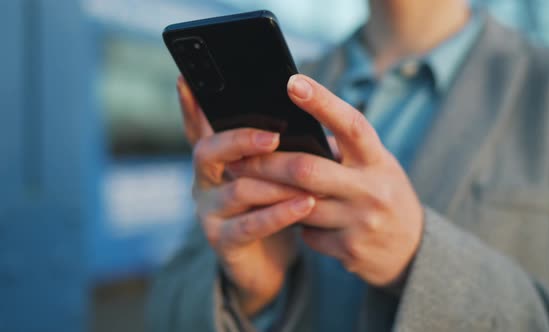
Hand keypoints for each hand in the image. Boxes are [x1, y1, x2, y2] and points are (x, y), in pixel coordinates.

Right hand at [177, 76, 315, 314]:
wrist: (267, 264)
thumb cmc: (271, 209)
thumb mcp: (270, 176)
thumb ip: (272, 151)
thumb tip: (299, 118)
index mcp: (215, 162)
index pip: (198, 128)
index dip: (189, 106)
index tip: (185, 79)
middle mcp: (204, 183)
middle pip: (208, 152)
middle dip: (240, 140)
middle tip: (272, 137)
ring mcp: (209, 213)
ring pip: (237, 189)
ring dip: (275, 183)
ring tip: (308, 180)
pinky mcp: (222, 241)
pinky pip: (251, 224)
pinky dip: (281, 213)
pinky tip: (306, 204)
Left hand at [227, 74, 423, 286]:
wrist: (410, 248)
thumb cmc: (380, 193)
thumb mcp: (374, 166)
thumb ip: (340, 150)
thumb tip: (287, 131)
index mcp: (378, 159)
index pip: (351, 125)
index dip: (322, 102)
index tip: (292, 82)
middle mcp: (372, 189)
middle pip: (307, 170)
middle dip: (266, 163)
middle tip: (237, 158)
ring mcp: (361, 222)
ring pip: (298, 205)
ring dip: (267, 195)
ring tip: (243, 183)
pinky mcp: (350, 250)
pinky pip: (306, 234)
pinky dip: (292, 223)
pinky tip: (288, 218)